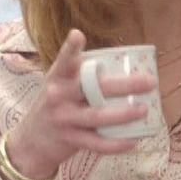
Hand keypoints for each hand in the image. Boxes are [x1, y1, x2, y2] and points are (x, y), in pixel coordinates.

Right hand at [2, 30, 156, 179]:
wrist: (31, 142)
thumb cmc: (56, 106)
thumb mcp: (60, 87)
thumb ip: (82, 76)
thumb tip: (127, 68)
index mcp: (58, 78)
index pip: (63, 61)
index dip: (70, 48)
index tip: (78, 35)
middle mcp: (58, 96)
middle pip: (92, 88)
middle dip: (123, 85)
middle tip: (149, 81)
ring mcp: (63, 118)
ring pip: (97, 116)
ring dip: (123, 114)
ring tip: (144, 110)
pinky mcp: (69, 139)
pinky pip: (96, 142)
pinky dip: (116, 143)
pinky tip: (132, 140)